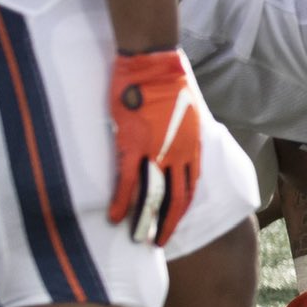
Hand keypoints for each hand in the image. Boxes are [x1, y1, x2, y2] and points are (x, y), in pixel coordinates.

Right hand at [108, 49, 201, 244]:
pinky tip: (114, 218)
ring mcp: (156, 151)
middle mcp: (179, 153)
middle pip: (176, 198)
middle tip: (156, 242)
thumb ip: (180, 134)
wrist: (153, 64)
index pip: (190, 186)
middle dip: (166, 223)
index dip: (181, 209)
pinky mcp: (133, 144)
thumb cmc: (166, 83)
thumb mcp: (184, 113)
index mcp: (192, 146)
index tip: (173, 224)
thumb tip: (173, 146)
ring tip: (137, 240)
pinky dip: (122, 202)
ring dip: (144, 221)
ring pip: (153, 196)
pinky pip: (128, 181)